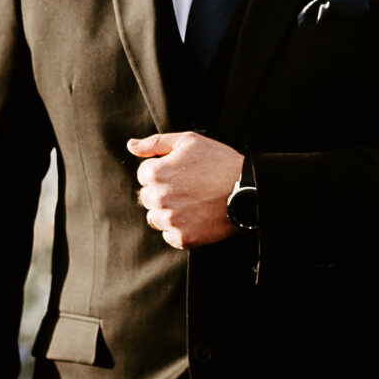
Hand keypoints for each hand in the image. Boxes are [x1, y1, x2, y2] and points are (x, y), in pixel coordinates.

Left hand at [128, 130, 245, 248]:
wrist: (247, 189)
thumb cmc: (219, 162)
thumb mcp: (188, 141)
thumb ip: (155, 143)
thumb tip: (131, 146)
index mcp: (156, 173)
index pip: (144, 175)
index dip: (164, 171)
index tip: (183, 173)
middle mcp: (159, 198)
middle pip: (148, 198)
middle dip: (164, 192)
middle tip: (189, 188)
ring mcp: (170, 220)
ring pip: (156, 218)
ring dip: (170, 212)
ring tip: (193, 203)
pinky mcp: (183, 237)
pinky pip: (170, 235)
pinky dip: (181, 228)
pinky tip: (197, 216)